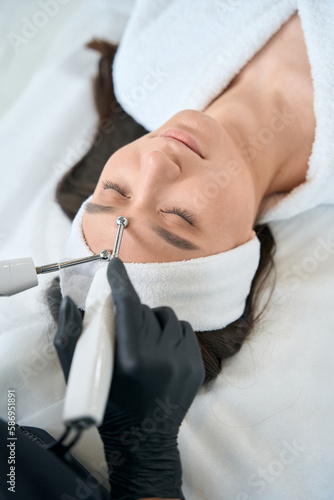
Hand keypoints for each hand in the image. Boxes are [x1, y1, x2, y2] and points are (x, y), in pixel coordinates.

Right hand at [55, 258, 204, 499]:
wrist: (143, 441)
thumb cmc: (107, 406)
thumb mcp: (80, 374)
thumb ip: (70, 336)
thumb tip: (69, 302)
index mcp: (132, 359)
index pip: (128, 306)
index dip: (120, 281)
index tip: (115, 264)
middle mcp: (162, 358)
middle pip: (146, 310)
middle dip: (132, 311)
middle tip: (123, 328)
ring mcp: (184, 362)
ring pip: (169, 318)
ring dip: (154, 321)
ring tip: (144, 341)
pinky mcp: (196, 366)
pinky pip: (185, 331)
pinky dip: (171, 333)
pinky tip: (161, 350)